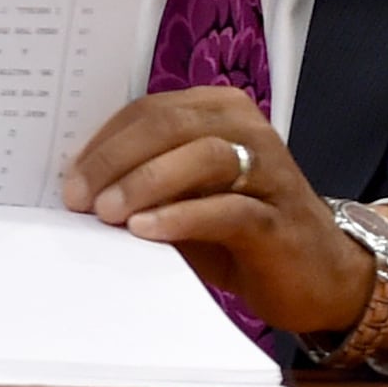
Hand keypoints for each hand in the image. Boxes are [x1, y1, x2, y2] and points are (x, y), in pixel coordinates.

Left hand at [61, 88, 387, 357]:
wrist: (319, 276)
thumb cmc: (242, 231)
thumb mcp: (188, 198)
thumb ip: (147, 180)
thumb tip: (79, 186)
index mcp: (220, 110)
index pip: (148, 111)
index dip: (103, 141)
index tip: (68, 175)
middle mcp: (247, 129)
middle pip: (168, 125)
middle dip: (114, 159)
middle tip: (78, 196)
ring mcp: (269, 170)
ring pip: (200, 157)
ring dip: (144, 183)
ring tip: (105, 213)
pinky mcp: (280, 218)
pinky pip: (228, 208)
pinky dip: (181, 217)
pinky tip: (145, 231)